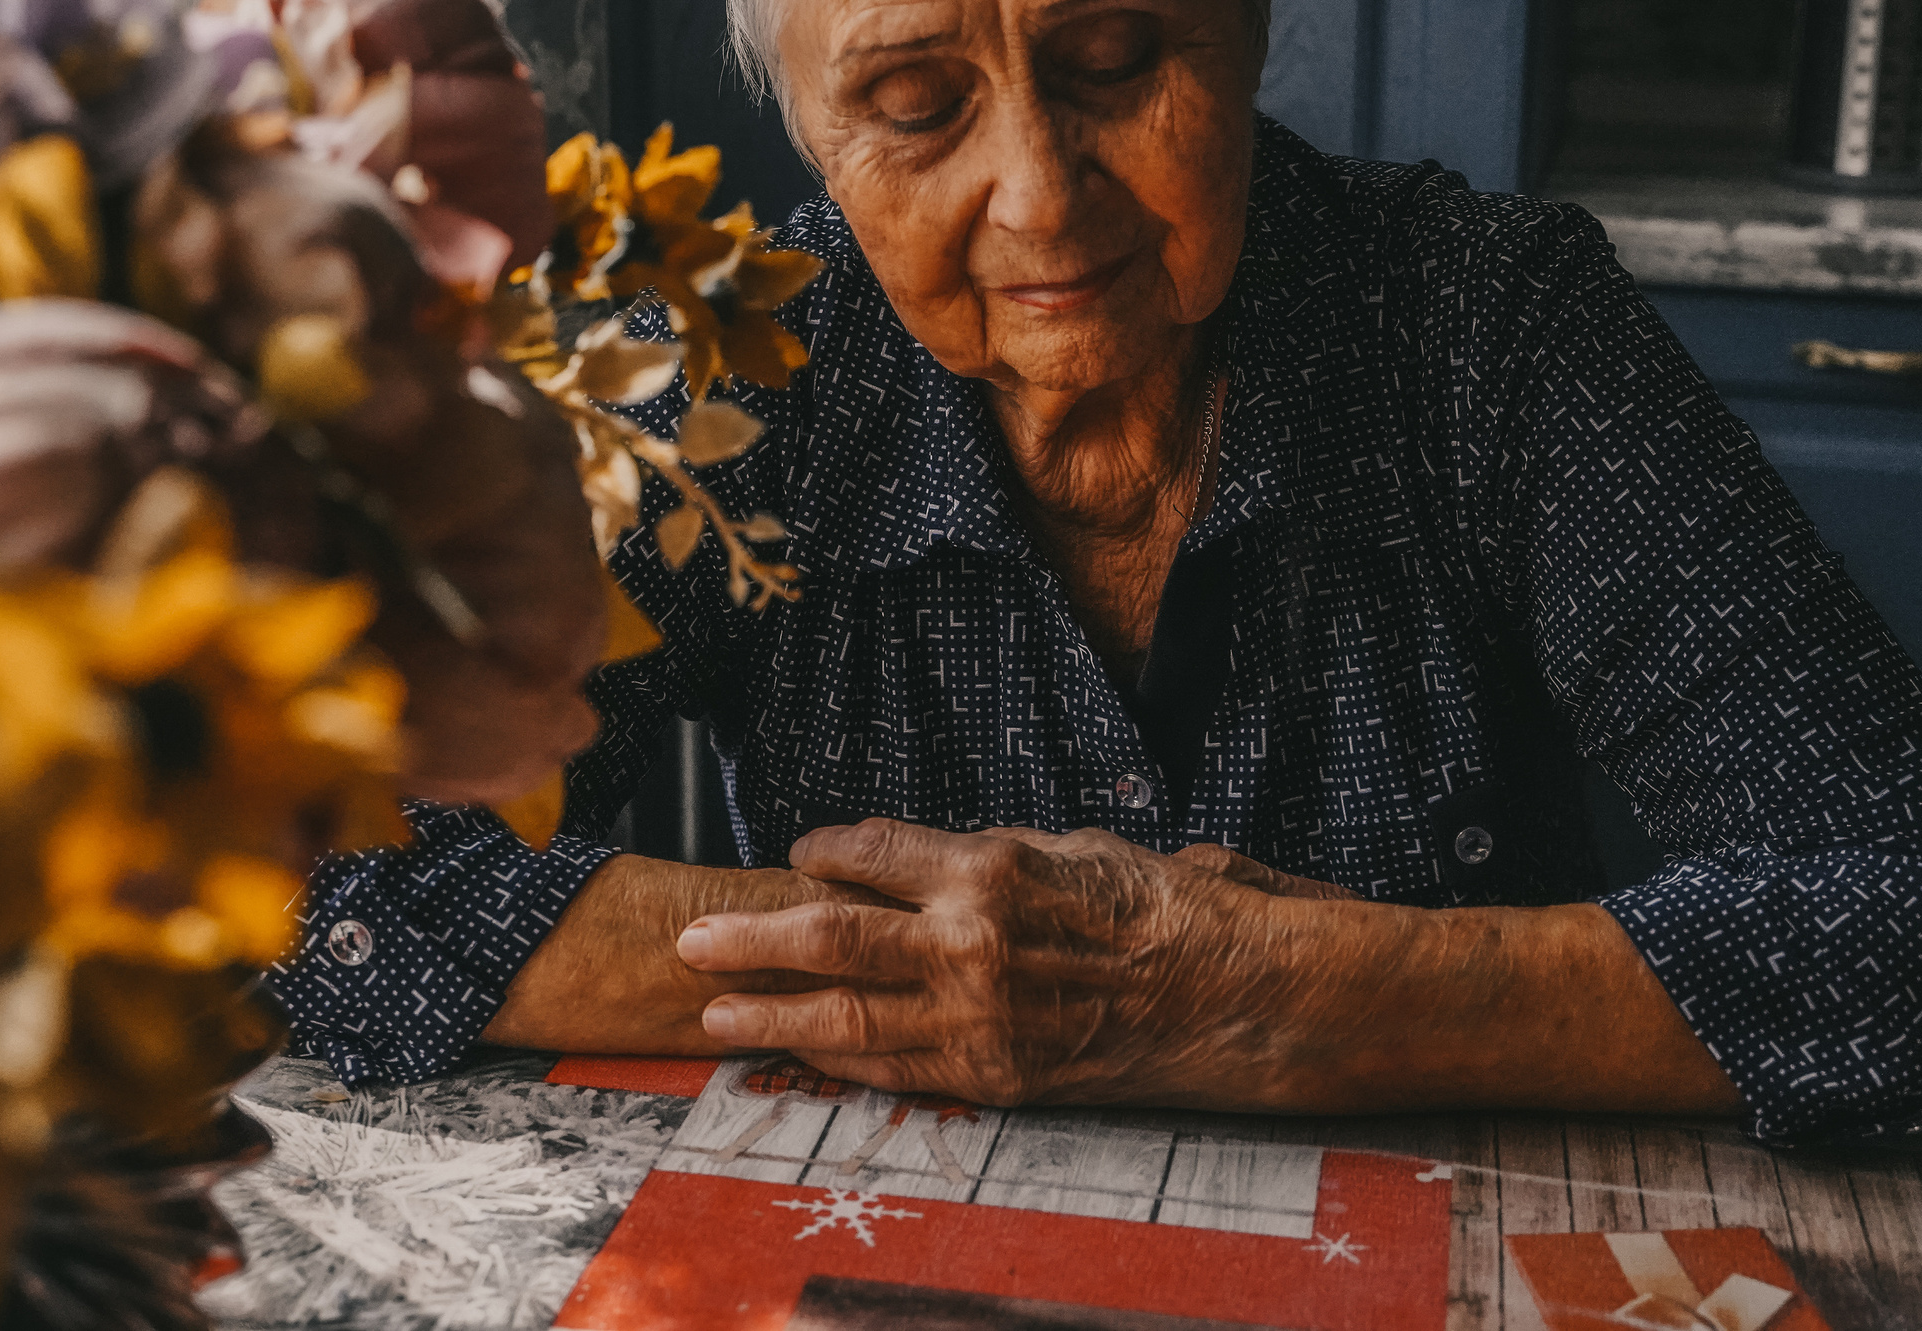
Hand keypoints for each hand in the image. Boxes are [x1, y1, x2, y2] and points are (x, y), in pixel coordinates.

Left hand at [673, 819, 1366, 1107]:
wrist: (1230, 993)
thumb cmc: (1158, 908)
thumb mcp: (1071, 847)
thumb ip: (990, 857)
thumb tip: (928, 859)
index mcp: (988, 864)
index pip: (870, 850)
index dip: (822, 851)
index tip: (797, 852)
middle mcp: (969, 938)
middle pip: (828, 934)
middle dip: (749, 938)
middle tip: (691, 941)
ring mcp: (976, 1014)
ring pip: (844, 1012)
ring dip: (767, 1013)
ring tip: (711, 1014)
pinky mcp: (994, 1073)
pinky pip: (894, 1066)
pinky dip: (834, 1059)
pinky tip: (794, 1051)